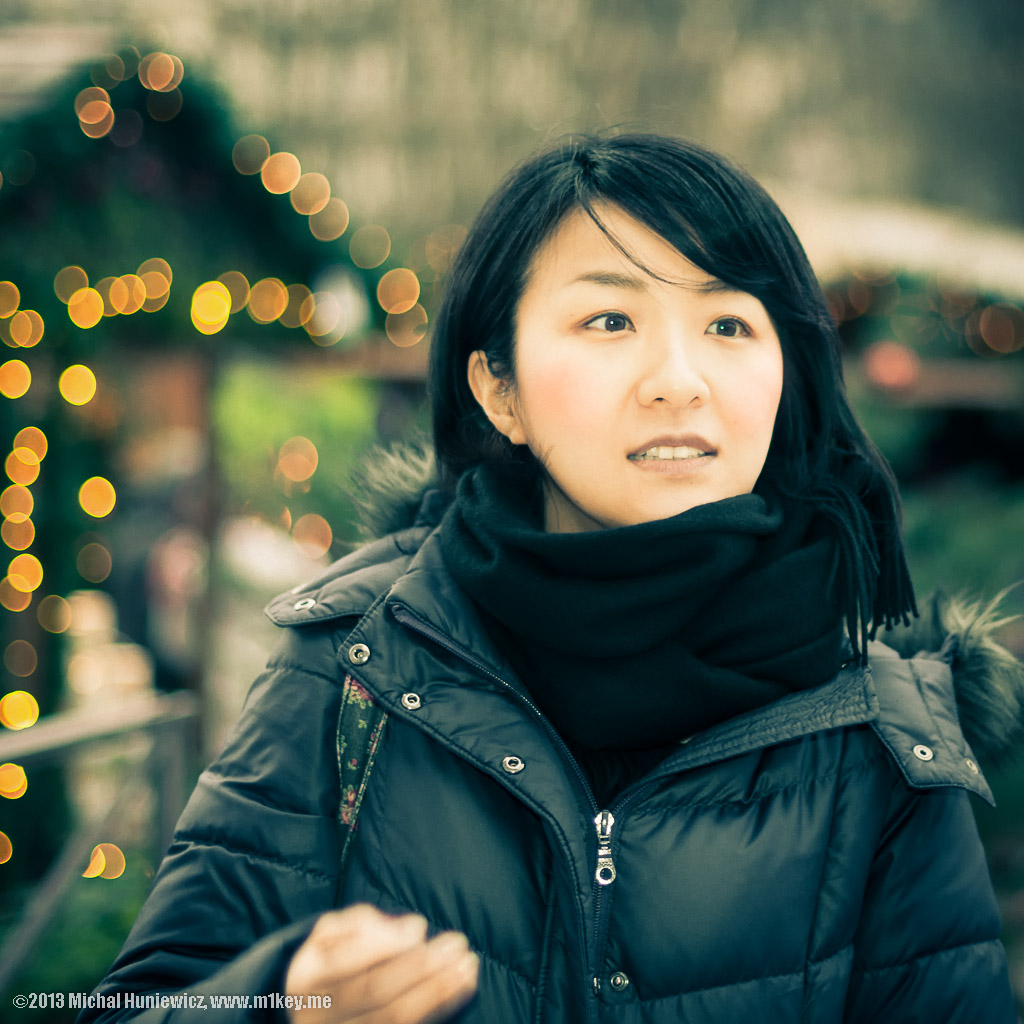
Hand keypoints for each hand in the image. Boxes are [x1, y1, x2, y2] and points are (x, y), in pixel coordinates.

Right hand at [285, 904, 478, 1023]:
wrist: (314, 1010)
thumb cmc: (331, 960)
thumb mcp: (329, 934)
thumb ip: (358, 924)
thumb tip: (404, 930)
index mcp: (307, 979)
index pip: (345, 963)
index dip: (383, 944)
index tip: (419, 925)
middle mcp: (323, 1014)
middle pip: (375, 992)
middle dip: (419, 966)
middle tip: (456, 943)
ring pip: (395, 1016)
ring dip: (437, 989)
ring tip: (467, 965)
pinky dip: (440, 1006)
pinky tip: (462, 987)